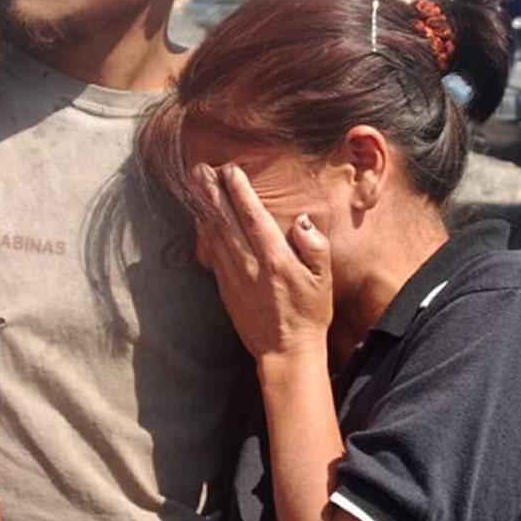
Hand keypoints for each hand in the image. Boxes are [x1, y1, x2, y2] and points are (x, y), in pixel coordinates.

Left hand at [194, 162, 332, 366]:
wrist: (285, 352)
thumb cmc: (309, 314)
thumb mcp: (324, 280)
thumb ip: (315, 247)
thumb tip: (300, 221)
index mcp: (275, 260)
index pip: (253, 216)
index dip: (239, 190)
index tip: (230, 169)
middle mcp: (250, 266)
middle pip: (226, 221)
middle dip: (212, 192)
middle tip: (199, 168)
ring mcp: (233, 278)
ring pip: (214, 235)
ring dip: (204, 207)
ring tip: (196, 184)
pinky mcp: (225, 289)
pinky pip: (212, 253)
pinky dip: (204, 232)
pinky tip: (201, 218)